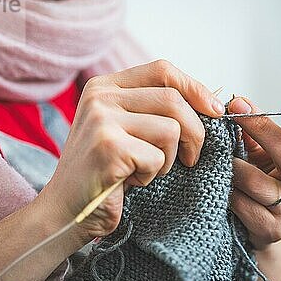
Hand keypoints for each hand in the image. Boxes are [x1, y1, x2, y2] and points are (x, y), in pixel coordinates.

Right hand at [40, 60, 224, 242]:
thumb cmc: (105, 172)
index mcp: (105, 86)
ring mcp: (102, 119)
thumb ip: (155, 109)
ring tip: (146, 170)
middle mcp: (100, 96)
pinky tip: (130, 181)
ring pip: (171, 129)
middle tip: (189, 158)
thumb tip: (211, 104)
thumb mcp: (127, 129)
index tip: (215, 111)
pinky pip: (158, 158)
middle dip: (195, 132)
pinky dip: (152, 176)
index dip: (195, 88)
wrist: (65, 210)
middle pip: (173, 99)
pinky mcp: (109, 147)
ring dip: (169, 159)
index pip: (163, 70)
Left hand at [228, 97, 280, 250]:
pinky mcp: (272, 229)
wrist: (262, 222)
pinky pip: (244, 206)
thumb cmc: (263, 176)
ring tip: (220, 157)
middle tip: (235, 111)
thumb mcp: (263, 150)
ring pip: (259, 183)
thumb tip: (236, 104)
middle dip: (260, 129)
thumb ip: (254, 130)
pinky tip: (219, 184)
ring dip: (235, 167)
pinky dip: (229, 193)